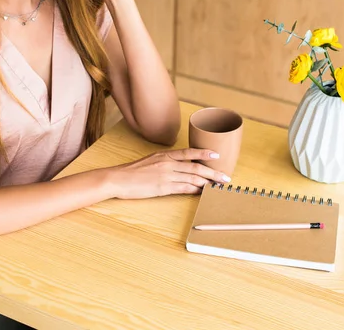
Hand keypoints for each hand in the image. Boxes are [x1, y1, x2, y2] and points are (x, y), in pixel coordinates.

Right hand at [103, 148, 231, 198]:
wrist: (118, 179)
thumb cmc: (131, 172)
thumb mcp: (149, 161)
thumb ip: (164, 162)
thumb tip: (177, 167)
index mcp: (164, 155)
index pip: (189, 152)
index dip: (204, 153)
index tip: (217, 156)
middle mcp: (168, 163)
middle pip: (196, 167)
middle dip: (213, 172)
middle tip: (225, 177)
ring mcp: (166, 175)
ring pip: (193, 178)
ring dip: (208, 182)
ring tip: (218, 186)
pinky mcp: (163, 188)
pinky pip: (184, 188)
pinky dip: (195, 190)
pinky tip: (203, 192)